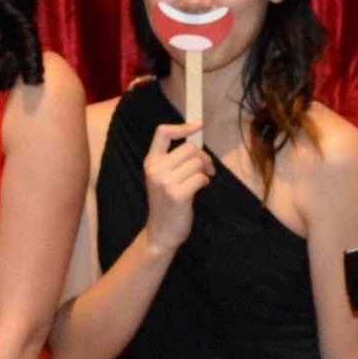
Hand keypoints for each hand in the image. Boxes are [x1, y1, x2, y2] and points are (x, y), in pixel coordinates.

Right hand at [143, 121, 213, 252]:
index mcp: (150, 162)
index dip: (183, 127)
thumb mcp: (161, 178)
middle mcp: (155, 170)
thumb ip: (172, 160)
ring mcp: (165, 183)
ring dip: (205, 171)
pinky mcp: (178, 195)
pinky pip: (200, 178)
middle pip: (188, 148)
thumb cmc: (166, 203)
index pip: (163, 133)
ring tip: (202, 180)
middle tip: (207, 168)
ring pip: (196, 163)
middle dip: (203, 157)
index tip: (198, 126)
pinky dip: (205, 182)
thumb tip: (196, 142)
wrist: (160, 232)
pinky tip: (200, 188)